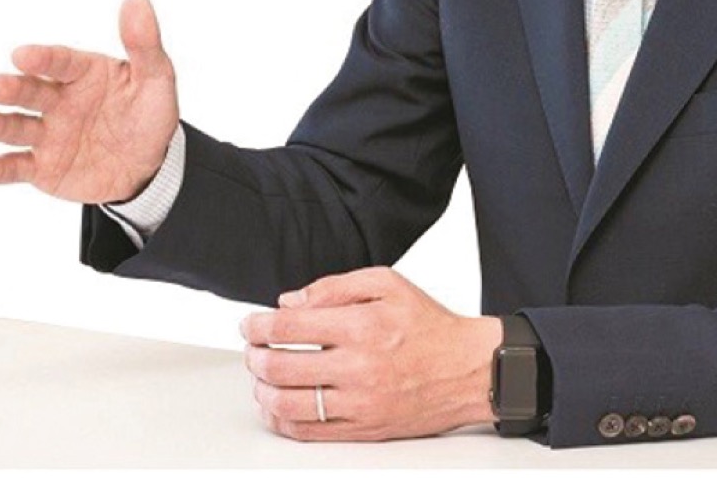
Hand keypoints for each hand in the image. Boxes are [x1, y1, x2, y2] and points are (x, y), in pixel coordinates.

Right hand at [0, 0, 179, 203]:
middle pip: (31, 91)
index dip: (42, 59)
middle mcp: (60, 100)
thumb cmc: (150, 116)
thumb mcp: (156, 79)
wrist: (149, 166)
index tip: (22, 55)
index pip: (61, 62)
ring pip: (16, 127)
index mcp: (84, 74)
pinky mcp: (42, 167)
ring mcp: (48, 134)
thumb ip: (144, 44)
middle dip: (11, 88)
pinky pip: (15, 167)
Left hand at [240, 267, 502, 441]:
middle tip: (252, 349)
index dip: (260, 325)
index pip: (291, 326)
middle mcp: (358, 366)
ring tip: (260, 377)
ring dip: (262, 390)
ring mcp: (359, 402)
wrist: (466, 368)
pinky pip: (309, 432)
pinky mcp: (363, 429)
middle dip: (255, 356)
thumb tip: (290, 302)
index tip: (249, 324)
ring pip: (289, 404)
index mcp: (363, 325)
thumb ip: (336, 287)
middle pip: (282, 367)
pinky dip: (282, 419)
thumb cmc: (428, 324)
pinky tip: (276, 405)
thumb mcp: (388, 284)